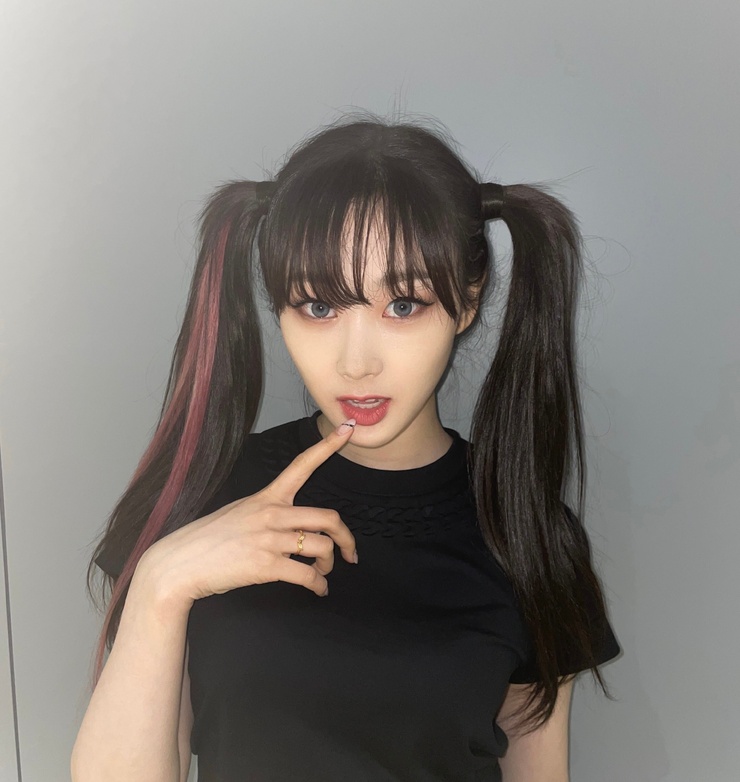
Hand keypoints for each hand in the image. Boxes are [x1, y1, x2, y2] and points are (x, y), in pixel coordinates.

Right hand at [142, 418, 356, 605]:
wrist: (179, 564)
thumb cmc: (208, 539)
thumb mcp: (238, 512)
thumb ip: (267, 512)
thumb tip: (291, 525)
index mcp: (267, 497)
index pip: (302, 465)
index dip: (328, 447)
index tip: (348, 429)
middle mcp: (272, 514)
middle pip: (328, 517)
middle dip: (347, 538)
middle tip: (350, 553)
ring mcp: (270, 540)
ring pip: (322, 547)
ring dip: (329, 564)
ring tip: (323, 573)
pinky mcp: (266, 566)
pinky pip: (307, 575)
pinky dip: (319, 586)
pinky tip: (318, 590)